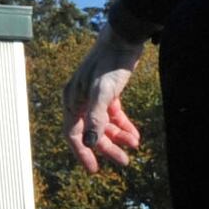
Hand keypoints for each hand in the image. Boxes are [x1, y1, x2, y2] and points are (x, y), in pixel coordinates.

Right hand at [62, 27, 149, 173]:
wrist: (125, 39)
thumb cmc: (110, 63)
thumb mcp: (103, 92)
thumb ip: (97, 117)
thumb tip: (90, 142)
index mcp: (72, 101)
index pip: (73, 134)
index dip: (82, 153)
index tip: (94, 169)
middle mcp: (80, 101)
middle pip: (92, 132)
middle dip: (108, 148)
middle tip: (125, 161)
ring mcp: (94, 97)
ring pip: (105, 125)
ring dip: (119, 137)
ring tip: (135, 145)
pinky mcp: (109, 93)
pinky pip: (114, 116)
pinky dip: (124, 126)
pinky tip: (135, 135)